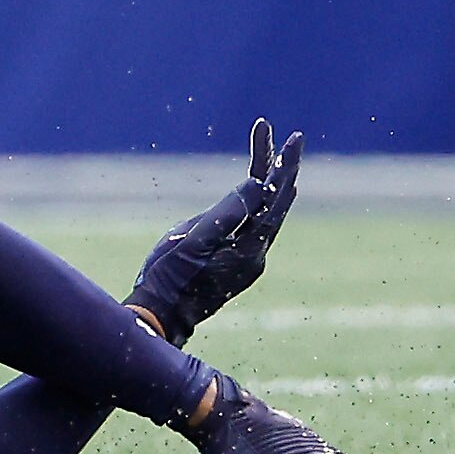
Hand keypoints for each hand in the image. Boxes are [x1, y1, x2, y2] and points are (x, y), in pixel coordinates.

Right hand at [132, 118, 302, 342]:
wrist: (160, 316)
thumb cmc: (170, 278)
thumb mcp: (192, 241)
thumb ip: (225, 213)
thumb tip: (258, 184)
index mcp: (248, 250)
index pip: (274, 200)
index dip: (281, 166)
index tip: (289, 138)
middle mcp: (256, 254)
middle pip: (276, 203)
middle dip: (282, 167)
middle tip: (293, 137)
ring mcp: (247, 258)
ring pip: (266, 211)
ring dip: (269, 179)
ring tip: (274, 147)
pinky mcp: (236, 259)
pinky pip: (253, 221)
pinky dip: (256, 198)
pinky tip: (259, 183)